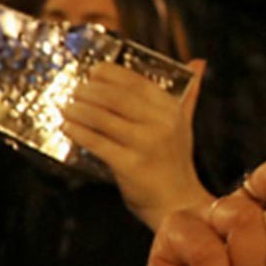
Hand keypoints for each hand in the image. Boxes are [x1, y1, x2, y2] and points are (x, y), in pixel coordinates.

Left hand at [62, 60, 210, 231]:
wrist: (178, 203)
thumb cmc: (175, 162)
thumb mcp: (184, 124)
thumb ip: (188, 94)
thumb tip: (198, 62)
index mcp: (172, 110)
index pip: (136, 82)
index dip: (111, 73)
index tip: (94, 71)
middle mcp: (161, 125)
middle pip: (116, 98)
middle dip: (89, 91)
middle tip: (75, 90)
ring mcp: (145, 145)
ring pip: (102, 118)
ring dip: (79, 110)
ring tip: (67, 107)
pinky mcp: (130, 166)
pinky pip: (97, 143)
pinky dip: (79, 132)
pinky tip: (67, 127)